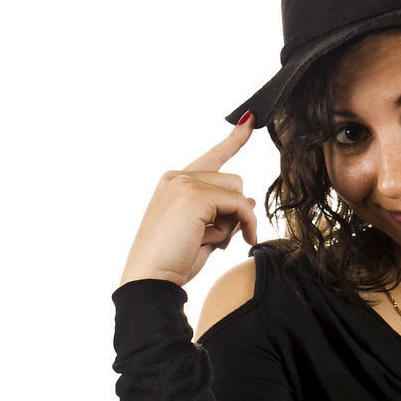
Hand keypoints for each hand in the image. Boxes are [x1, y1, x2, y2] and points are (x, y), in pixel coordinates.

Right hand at [119, 114, 258, 287]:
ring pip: (237, 192)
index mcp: (174, 183)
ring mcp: (184, 183)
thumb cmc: (172, 263)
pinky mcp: (194, 195)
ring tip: (205, 242)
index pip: (213, 156)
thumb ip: (224, 214)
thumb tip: (249, 199)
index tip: (250, 120)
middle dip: (232, 212)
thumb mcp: (204, 235)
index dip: (234, 139)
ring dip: (232, 221)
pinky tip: (235, 242)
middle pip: (233, 180)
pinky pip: (239, 204)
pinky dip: (245, 223)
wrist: (150, 280)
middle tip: (209, 239)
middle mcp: (177, 177)